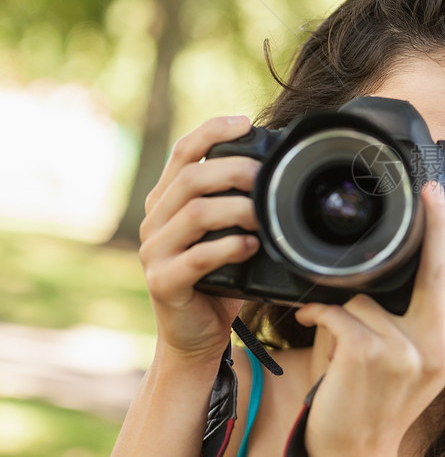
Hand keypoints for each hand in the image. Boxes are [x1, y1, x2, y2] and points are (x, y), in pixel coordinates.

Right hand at [139, 116, 261, 361]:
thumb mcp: (224, 232)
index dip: (212, 131)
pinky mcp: (163, 283)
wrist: (195, 336)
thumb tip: (277, 171)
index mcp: (168, 200)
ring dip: (237, 209)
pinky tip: (251, 247)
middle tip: (266, 178)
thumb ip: (236, 202)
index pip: (183, 152)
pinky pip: (196, 258)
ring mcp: (155, 252)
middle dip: (234, 170)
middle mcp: (156, 220)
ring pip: (195, 214)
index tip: (244, 122)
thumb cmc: (218, 278)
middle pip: (191, 178)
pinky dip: (228, 248)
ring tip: (264, 216)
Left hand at [295, 181, 444, 455]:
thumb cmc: (383, 400)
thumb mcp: (426, 363)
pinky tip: (312, 320)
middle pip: (442, 270)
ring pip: (372, 294)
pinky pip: (339, 309)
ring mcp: (408, 352)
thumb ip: (433, 320)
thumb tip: (425, 263)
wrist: (356, 449)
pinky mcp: (370, 354)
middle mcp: (441, 348)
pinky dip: (318, 310)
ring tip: (338, 324)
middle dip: (439, 224)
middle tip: (431, 191)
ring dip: (346, 302)